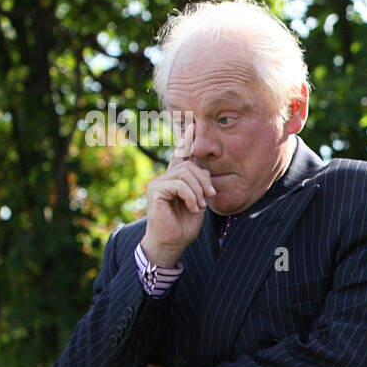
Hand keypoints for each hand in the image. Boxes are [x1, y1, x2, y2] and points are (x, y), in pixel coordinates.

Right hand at [142, 120, 214, 265]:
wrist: (172, 242)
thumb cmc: (185, 225)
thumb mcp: (199, 201)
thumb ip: (200, 185)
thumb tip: (205, 170)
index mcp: (177, 179)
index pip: (181, 156)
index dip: (186, 140)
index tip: (193, 124)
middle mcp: (166, 178)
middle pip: (189, 165)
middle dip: (204, 179)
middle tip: (209, 195)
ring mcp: (159, 183)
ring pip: (186, 174)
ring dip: (198, 190)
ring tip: (199, 205)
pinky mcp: (156, 191)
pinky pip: (179, 185)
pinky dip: (190, 196)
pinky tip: (192, 207)